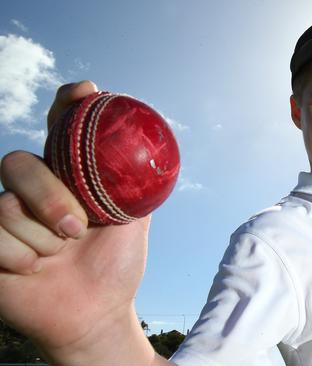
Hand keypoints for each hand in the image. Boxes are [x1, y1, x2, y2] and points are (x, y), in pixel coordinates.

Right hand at [0, 81, 152, 363]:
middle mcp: (33, 189)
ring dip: (43, 240)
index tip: (84, 93)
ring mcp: (6, 216)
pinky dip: (21, 260)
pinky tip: (34, 271)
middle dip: (51, 197)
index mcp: (68, 176)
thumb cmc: (115, 263)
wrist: (97, 311)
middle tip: (76, 229)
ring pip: (6, 205)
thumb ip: (132, 182)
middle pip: (19, 163)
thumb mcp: (132, 219)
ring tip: (59, 256)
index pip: (59, 128)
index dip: (67, 105)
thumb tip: (150, 145)